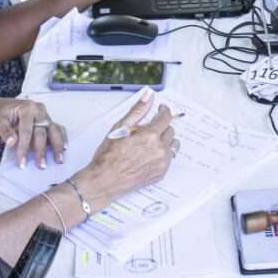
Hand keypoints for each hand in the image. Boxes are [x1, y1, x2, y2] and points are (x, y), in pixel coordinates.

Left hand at [0, 98, 67, 168]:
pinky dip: (62, 138)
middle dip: (41, 150)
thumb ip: (4, 131)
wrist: (4, 108)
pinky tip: (64, 149)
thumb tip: (12, 142)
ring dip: (57, 146)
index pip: (26, 130)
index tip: (22, 162)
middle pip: (42, 132)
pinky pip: (58, 129)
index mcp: (27, 108)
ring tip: (59, 160)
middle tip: (41, 165)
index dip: (24, 147)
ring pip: (54, 131)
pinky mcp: (48, 121)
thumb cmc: (1, 114)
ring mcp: (45, 116)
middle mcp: (39, 110)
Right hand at [76, 91, 174, 207]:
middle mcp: (159, 150)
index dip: (163, 111)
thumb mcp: (120, 128)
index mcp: (149, 136)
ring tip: (150, 143)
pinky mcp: (161, 173)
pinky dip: (163, 153)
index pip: (165, 118)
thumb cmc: (109, 156)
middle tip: (148, 130)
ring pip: (173, 144)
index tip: (161, 110)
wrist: (105, 180)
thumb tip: (148, 96)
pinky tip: (149, 154)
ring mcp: (161, 163)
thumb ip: (137, 111)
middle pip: (170, 130)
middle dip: (161, 127)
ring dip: (165, 140)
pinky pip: (170, 158)